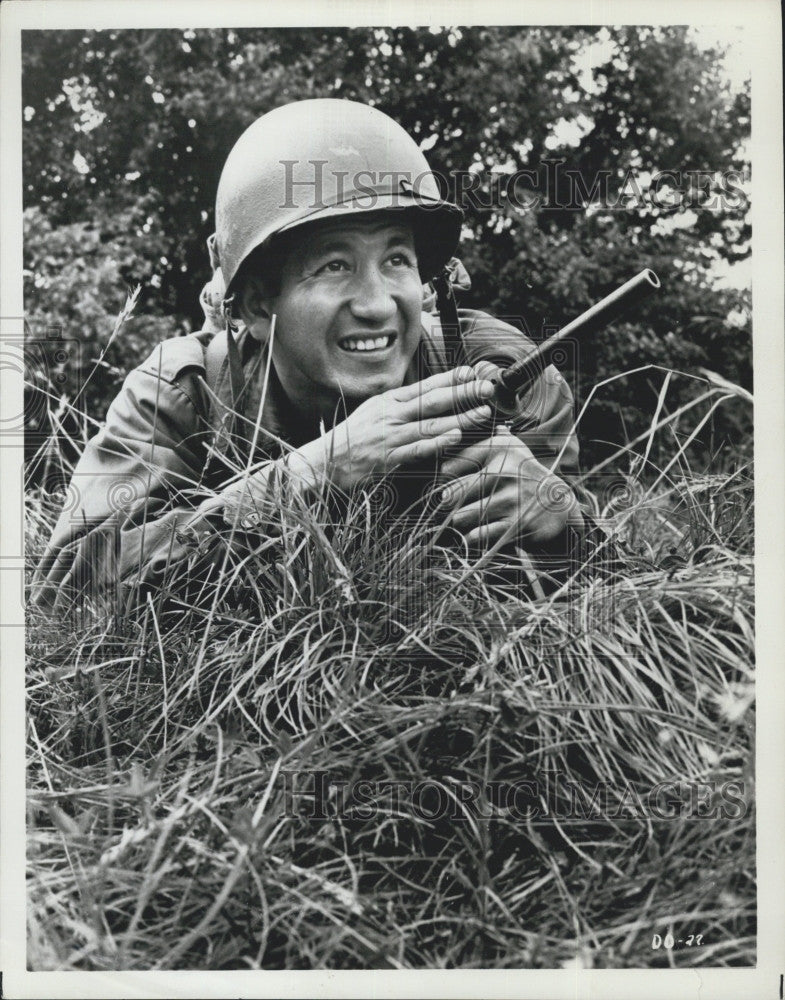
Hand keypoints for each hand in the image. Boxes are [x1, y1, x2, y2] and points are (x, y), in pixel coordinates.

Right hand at [292, 367, 495, 491]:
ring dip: (460, 417)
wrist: (324, 460)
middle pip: (434, 400)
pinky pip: (417, 447)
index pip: (425, 386)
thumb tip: (424, 399)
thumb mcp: (374, 413)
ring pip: (431, 423)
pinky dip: (437, 441)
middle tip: (488, 388)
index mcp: (389, 401)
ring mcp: (390, 435)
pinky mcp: (388, 457)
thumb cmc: (351, 439)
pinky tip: (455, 436)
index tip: (473, 372)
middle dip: (463, 393)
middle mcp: (391, 414)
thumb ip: (399, 406)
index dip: (451, 379)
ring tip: (483, 412)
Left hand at [439, 425, 581, 548]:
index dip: (445, 475)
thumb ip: (501, 438)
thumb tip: (494, 425)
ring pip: (463, 515)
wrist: (560, 506)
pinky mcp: (515, 524)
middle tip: (450, 504)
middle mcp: (505, 473)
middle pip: (454, 492)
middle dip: (449, 501)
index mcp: (500, 451)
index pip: (455, 462)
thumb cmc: (530, 477)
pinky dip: (473, 536)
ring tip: (462, 518)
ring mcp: (510, 500)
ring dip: (460, 520)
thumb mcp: (518, 452)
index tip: (446, 480)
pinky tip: (476, 532)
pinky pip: (479, 534)